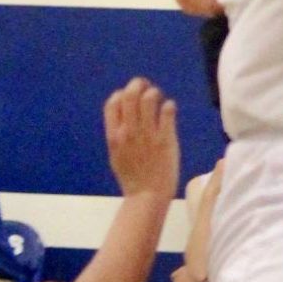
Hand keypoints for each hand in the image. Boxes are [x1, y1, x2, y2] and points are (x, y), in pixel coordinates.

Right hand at [104, 81, 179, 200]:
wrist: (147, 196)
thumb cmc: (133, 178)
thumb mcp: (116, 155)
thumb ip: (118, 135)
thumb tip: (122, 118)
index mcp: (114, 135)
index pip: (112, 103)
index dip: (121, 94)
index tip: (129, 96)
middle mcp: (129, 131)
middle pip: (130, 94)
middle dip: (138, 84)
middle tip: (146, 86)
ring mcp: (148, 134)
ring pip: (149, 98)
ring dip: (155, 93)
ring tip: (159, 99)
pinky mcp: (166, 138)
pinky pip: (167, 111)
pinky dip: (169, 105)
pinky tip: (170, 110)